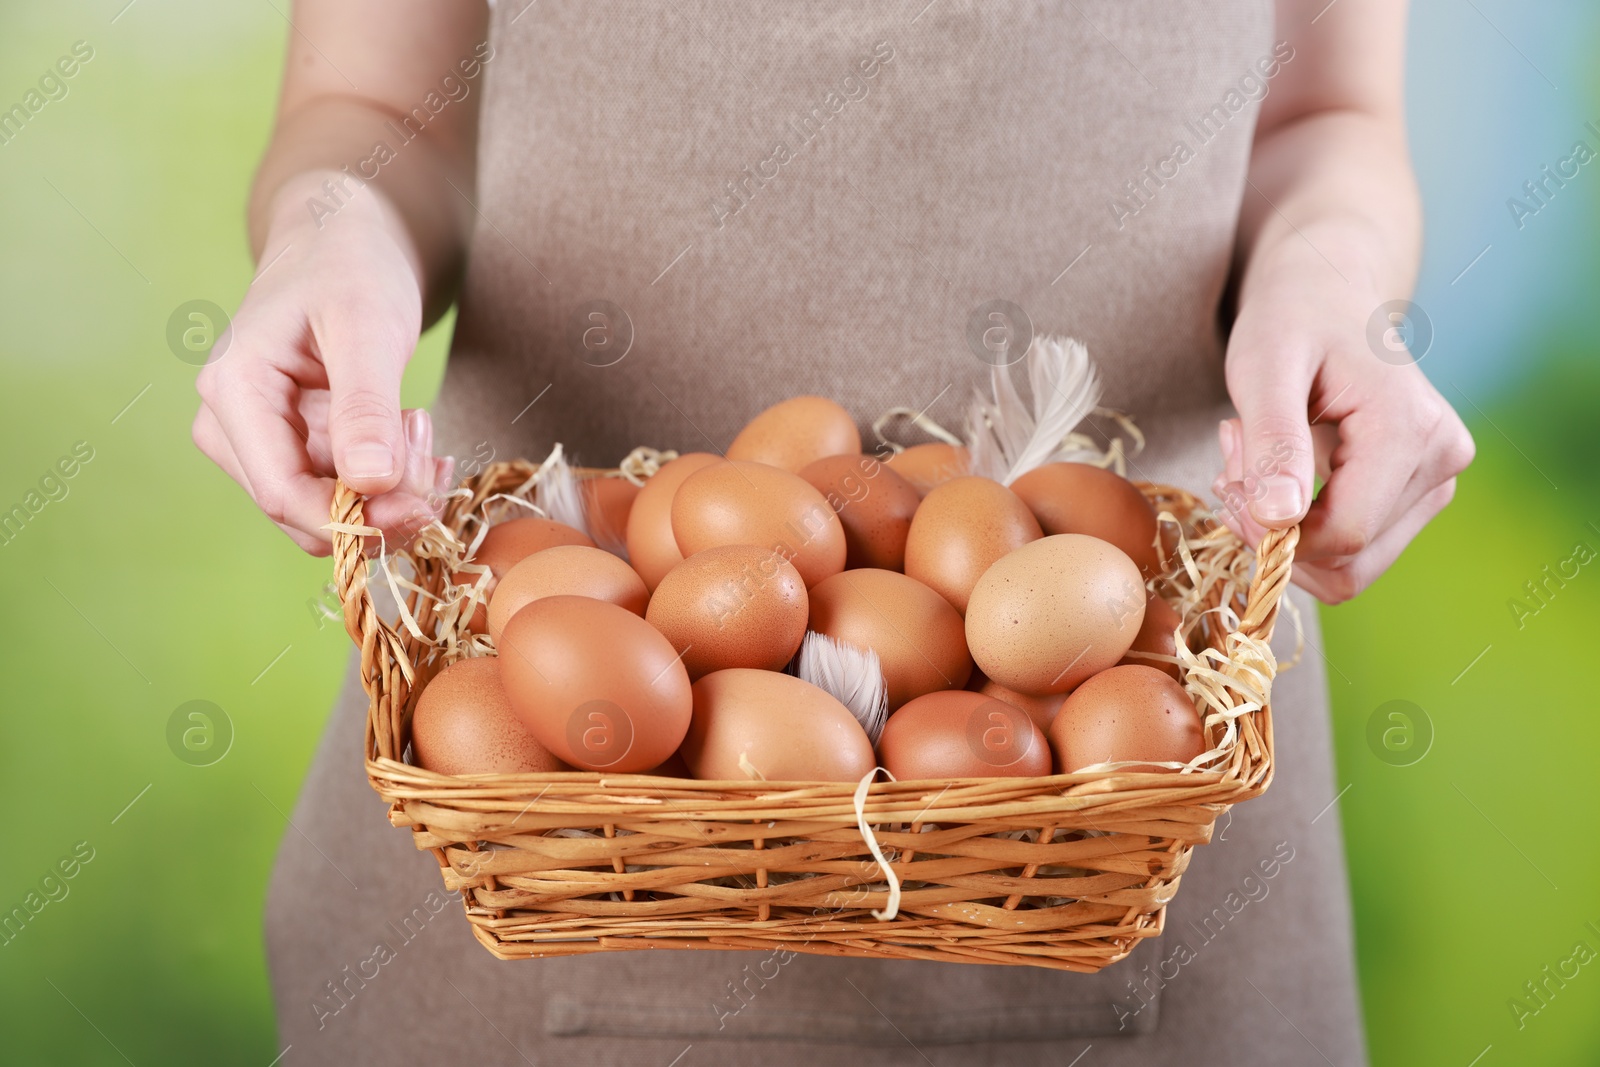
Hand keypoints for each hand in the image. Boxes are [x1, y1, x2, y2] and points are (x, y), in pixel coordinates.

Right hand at [192, 176, 449, 555]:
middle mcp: (231, 425)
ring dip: (391, 490)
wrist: (343, 239)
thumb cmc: (350, 267)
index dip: (356, 521)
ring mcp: (259, 439)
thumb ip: (366, 406)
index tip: (425, 510)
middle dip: (380, 503)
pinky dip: (390, 480)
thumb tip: (370, 485)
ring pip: (329, 509)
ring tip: (420, 425)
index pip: (284, 495)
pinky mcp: (292, 444)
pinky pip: (342, 491)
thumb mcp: (367, 326)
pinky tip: (417, 440)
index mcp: (233, 391)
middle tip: (431, 449)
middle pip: (306, 512)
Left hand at [1216, 264, 1474, 602]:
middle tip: (1233, 465)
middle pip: (1348, 562)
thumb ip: (1274, 443)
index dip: (1270, 531)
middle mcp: (1442, 462)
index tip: (1227, 477)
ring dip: (1285, 529)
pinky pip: (1353, 546)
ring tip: (1253, 460)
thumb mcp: (1263, 368)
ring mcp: (1437, 481)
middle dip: (1274, 531)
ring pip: (1348, 565)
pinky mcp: (1420, 492)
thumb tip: (1279, 523)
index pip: (1342, 537)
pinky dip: (1302, 526)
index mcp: (1412, 430)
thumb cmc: (1291, 318)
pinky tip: (1276, 472)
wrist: (1326, 293)